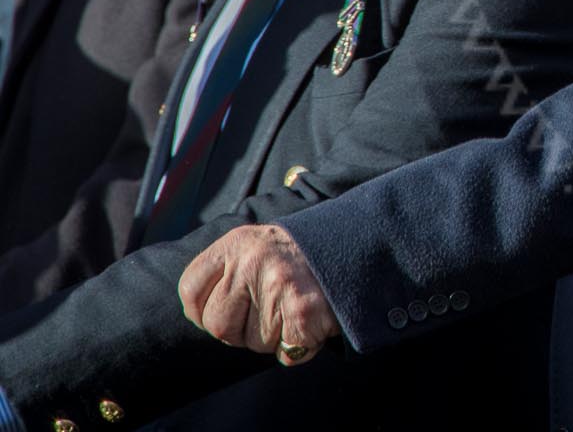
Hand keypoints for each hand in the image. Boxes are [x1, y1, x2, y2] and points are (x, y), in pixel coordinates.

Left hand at [178, 224, 338, 364]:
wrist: (358, 244)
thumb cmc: (298, 256)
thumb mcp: (256, 247)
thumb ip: (226, 271)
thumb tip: (199, 314)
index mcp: (237, 243)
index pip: (190, 289)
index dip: (202, 310)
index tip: (223, 310)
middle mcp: (254, 261)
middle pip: (218, 325)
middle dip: (239, 331)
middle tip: (266, 313)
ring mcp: (279, 287)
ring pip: (254, 343)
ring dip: (273, 338)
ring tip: (293, 309)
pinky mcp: (303, 312)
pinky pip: (285, 352)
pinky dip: (298, 347)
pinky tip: (309, 323)